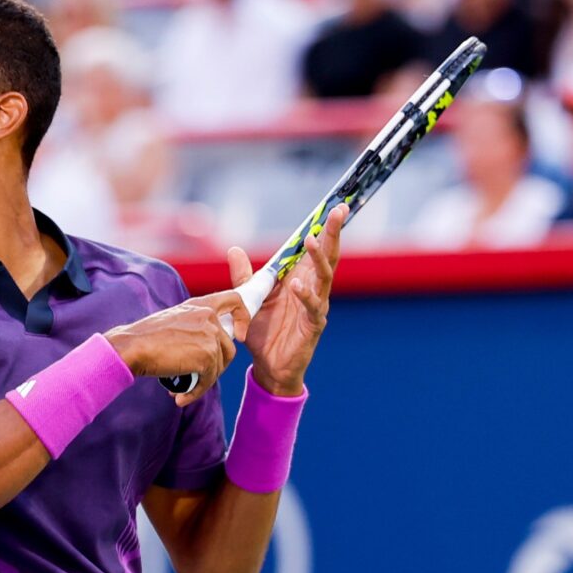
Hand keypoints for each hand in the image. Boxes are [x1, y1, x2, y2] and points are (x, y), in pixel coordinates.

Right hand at [104, 289, 249, 406]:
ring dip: (204, 380)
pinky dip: (196, 391)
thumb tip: (204, 346)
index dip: (242, 317)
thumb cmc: (144, 337)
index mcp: (200, 305)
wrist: (132, 347)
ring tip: (184, 387)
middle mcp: (208, 317)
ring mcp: (210, 336)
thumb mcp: (174, 320)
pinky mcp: (207, 356)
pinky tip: (181, 396)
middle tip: (198, 375)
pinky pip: (209, 380)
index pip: (234, 301)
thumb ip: (194, 326)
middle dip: (216, 365)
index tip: (239, 335)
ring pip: (220, 365)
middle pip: (228, 346)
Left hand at [232, 204, 346, 394]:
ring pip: (324, 278)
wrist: (267, 366)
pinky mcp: (312, 326)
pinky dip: (305, 296)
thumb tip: (234, 249)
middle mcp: (312, 290)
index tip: (332, 206)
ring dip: (319, 258)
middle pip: (328, 257)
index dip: (324, 229)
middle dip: (333, 233)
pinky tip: (298, 286)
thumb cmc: (263, 331)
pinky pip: (313, 308)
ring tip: (312, 240)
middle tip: (338, 211)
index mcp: (299, 279)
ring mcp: (315, 307)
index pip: (314, 250)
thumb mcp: (249, 298)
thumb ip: (244, 276)